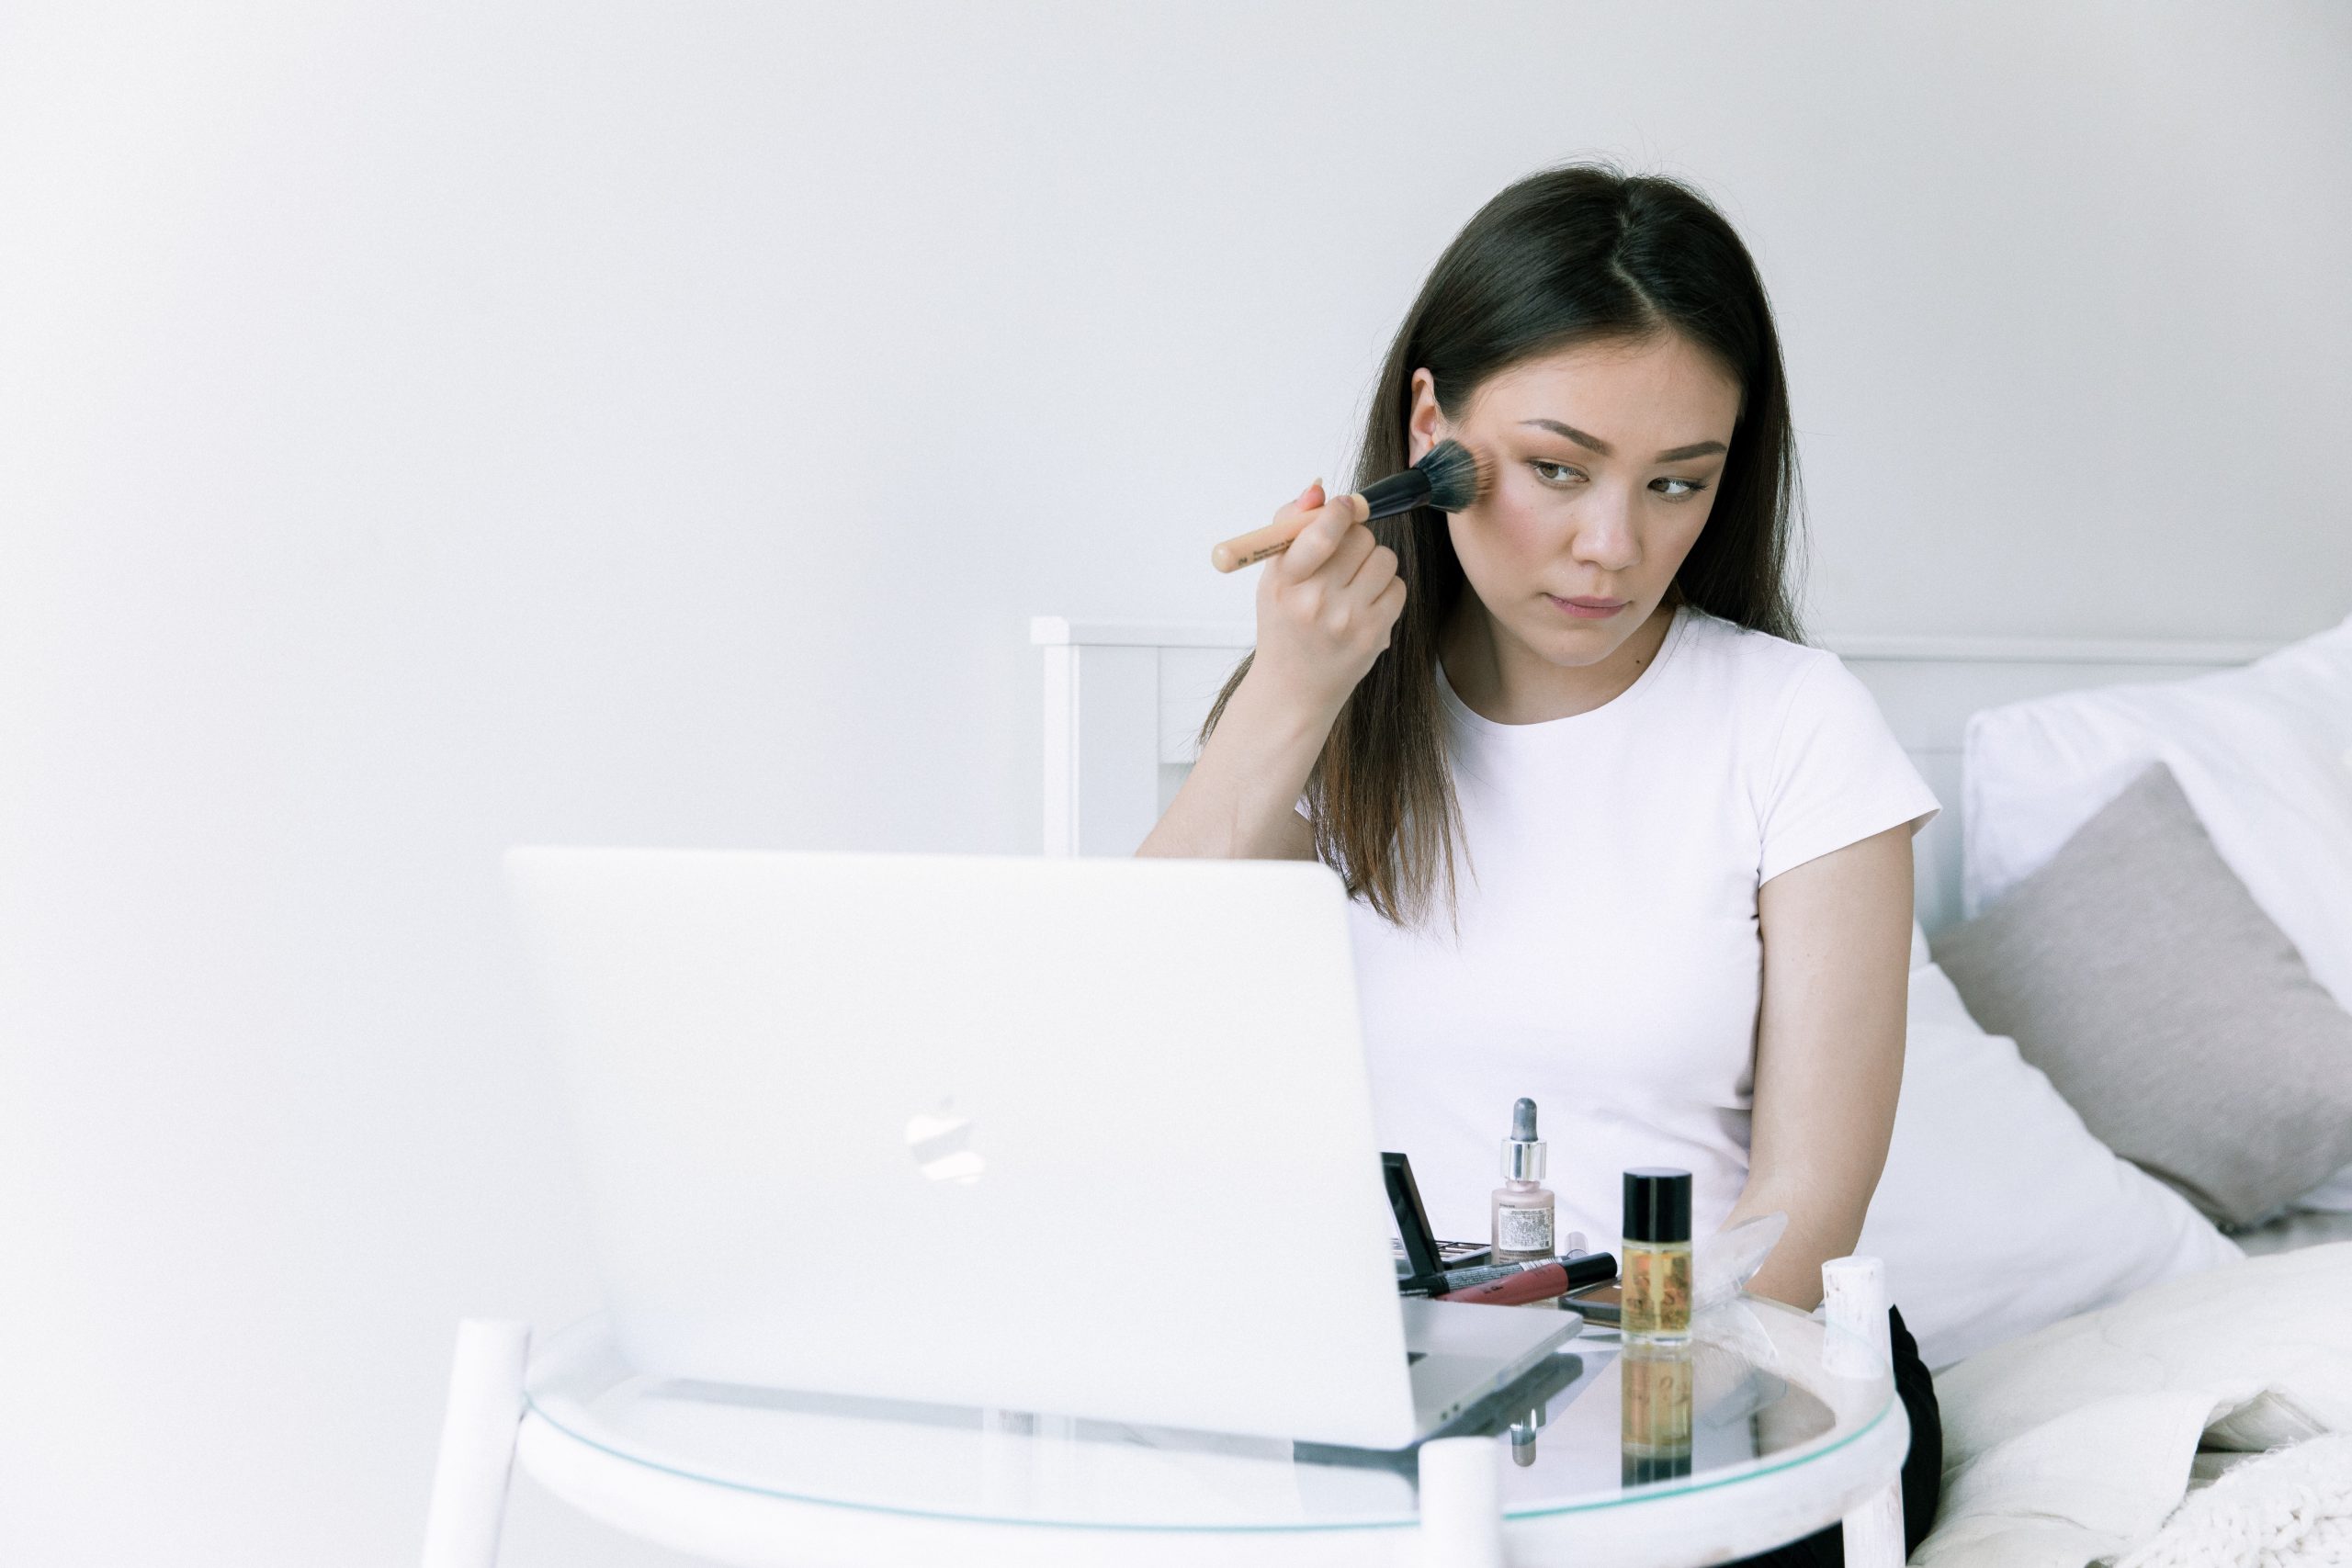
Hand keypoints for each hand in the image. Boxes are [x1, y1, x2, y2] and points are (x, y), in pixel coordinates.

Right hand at [1245, 480, 1405, 721]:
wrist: (1293, 689)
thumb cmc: (1284, 624)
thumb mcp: (1273, 578)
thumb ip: (1290, 528)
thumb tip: (1318, 489)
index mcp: (1284, 582)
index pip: (1321, 533)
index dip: (1340, 512)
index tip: (1345, 507)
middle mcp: (1315, 601)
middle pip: (1360, 538)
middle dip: (1356, 540)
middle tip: (1343, 559)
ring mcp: (1347, 620)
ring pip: (1384, 559)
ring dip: (1374, 564)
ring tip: (1353, 585)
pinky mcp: (1374, 635)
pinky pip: (1398, 587)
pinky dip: (1386, 591)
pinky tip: (1365, 606)